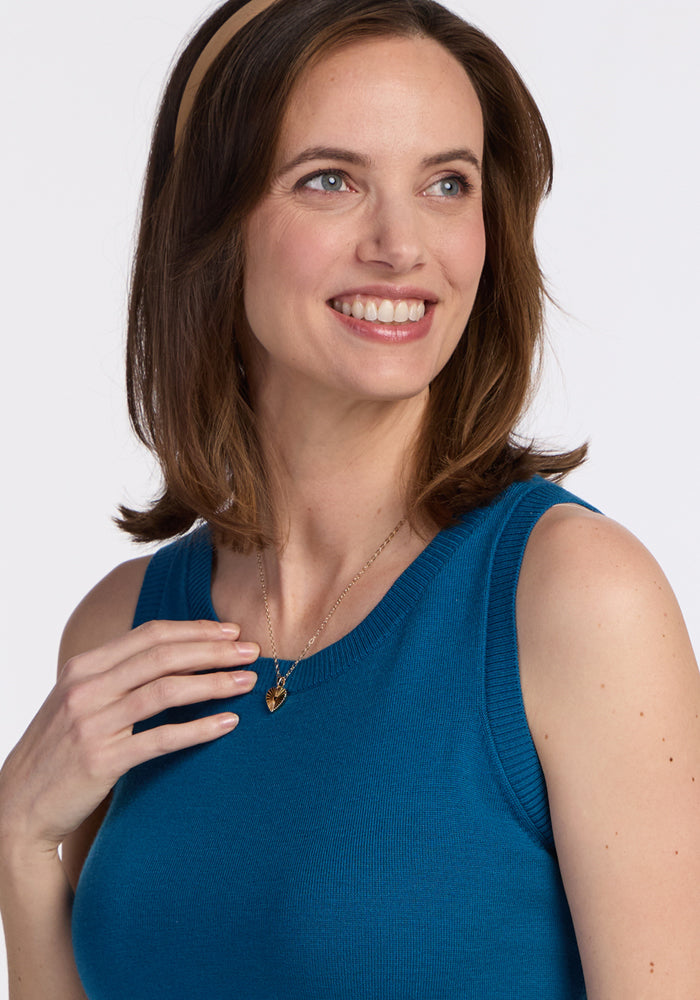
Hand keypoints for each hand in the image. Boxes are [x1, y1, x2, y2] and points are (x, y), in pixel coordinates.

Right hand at [0, 619, 257, 858]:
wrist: (16, 808)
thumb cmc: (56, 752)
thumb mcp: (76, 701)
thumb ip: (114, 676)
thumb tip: (170, 655)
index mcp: (83, 666)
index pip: (149, 634)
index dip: (194, 629)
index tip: (231, 632)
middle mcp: (86, 688)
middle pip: (163, 656)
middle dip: (213, 650)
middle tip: (253, 652)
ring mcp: (92, 724)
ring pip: (166, 691)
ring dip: (213, 683)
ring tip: (247, 682)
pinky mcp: (101, 761)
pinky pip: (161, 738)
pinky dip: (199, 729)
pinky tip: (227, 724)